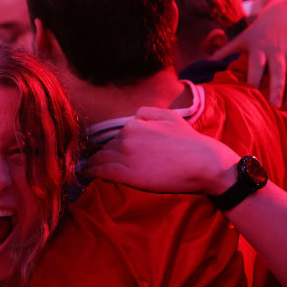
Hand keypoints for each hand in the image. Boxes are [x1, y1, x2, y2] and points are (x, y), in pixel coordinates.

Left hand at [84, 107, 239, 194]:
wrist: (202, 163)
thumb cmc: (190, 142)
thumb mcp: (169, 116)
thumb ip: (148, 113)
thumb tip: (133, 117)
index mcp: (135, 124)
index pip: (116, 137)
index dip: (112, 147)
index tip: (106, 153)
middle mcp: (127, 137)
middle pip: (108, 148)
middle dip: (103, 155)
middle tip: (93, 164)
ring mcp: (126, 155)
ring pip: (102, 158)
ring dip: (94, 164)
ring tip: (86, 169)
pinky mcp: (127, 173)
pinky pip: (101, 171)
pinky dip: (91, 172)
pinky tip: (85, 174)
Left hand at [211, 3, 286, 108]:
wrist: (285, 13)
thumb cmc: (258, 31)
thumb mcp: (241, 39)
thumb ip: (225, 52)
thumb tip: (204, 63)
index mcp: (259, 47)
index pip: (256, 66)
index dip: (254, 79)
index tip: (251, 94)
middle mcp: (276, 50)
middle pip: (278, 71)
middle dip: (277, 88)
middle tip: (275, 107)